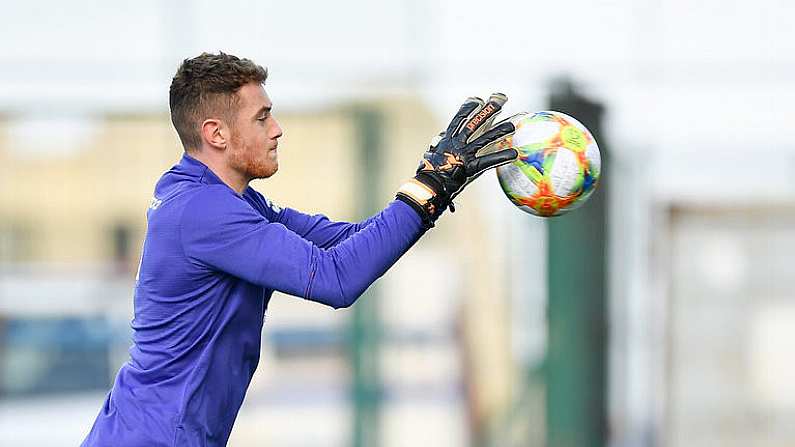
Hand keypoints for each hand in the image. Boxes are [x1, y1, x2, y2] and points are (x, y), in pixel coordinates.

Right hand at [396, 93, 517, 227]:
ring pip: (484, 139)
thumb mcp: (431, 154)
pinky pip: (488, 161)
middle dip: (488, 110)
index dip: (469, 107)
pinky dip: (501, 157)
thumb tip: (441, 136)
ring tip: (512, 125)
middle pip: (475, 122)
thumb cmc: (429, 173)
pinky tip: (514, 153)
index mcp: (447, 139)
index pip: (459, 118)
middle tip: (501, 99)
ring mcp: (463, 154)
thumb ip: (438, 143)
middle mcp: (456, 143)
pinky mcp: (470, 168)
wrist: (428, 187)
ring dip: (499, 131)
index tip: (478, 99)